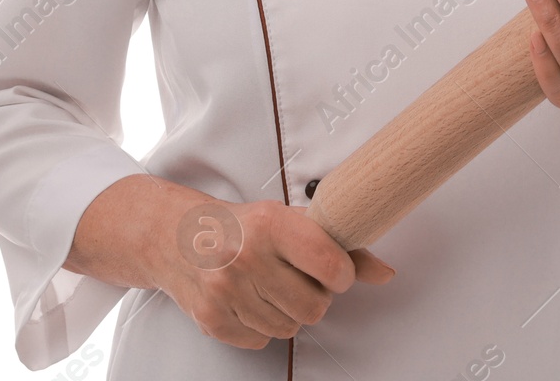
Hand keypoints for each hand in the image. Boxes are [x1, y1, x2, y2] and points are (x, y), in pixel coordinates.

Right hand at [65, 175, 394, 349]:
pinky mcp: (212, 320)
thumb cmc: (239, 224)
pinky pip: (261, 341)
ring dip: (287, 311)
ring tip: (270, 284)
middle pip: (314, 306)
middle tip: (298, 277)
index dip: (342, 274)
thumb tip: (385, 272)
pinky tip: (250, 298)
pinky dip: (262, 325)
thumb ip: (337, 244)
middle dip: (314, 295)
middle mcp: (247, 256)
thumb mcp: (288, 218)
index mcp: (271, 224)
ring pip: (289, 327)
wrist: (174, 235)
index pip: (331, 265)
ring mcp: (226, 291)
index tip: (336, 270)